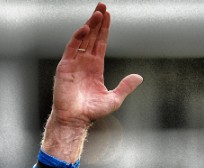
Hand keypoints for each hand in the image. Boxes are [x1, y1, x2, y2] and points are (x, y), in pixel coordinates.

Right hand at [42, 3, 142, 162]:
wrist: (76, 120)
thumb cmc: (92, 112)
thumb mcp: (114, 99)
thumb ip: (125, 86)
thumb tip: (139, 77)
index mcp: (95, 68)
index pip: (101, 43)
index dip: (105, 30)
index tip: (108, 15)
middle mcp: (85, 62)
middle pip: (92, 37)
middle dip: (97, 21)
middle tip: (102, 5)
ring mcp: (74, 63)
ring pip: (82, 39)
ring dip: (90, 25)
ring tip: (98, 12)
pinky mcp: (65, 66)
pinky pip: (72, 48)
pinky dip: (78, 37)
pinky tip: (87, 28)